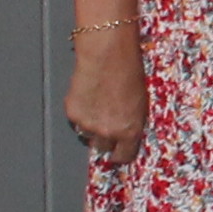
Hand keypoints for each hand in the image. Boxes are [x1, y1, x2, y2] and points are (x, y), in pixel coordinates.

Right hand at [66, 29, 148, 163]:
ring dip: (90, 125)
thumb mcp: (140, 103)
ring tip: (97, 105)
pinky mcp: (72, 113)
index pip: (124, 156)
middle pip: (102, 147)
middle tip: (106, 124)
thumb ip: (131, 122)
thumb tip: (125, 132)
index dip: (121, 154)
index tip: (119, 152)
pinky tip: (87, 96)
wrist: (107, 55)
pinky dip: (80, 112)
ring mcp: (88, 124)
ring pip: (86, 133)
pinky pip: (75, 120)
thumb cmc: (130, 73)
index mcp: (130, 131)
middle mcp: (108, 132)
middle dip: (104, 138)